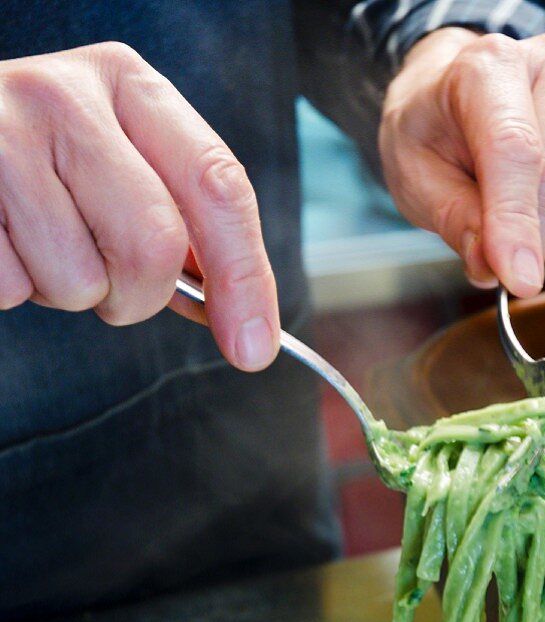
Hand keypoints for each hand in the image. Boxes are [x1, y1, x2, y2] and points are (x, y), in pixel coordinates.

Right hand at [0, 44, 278, 369]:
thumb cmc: (45, 163)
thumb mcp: (121, 164)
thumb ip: (183, 228)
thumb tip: (243, 320)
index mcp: (128, 86)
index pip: (217, 184)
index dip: (244, 276)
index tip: (253, 347)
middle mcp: (66, 97)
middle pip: (154, 245)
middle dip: (139, 296)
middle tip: (110, 283)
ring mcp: (3, 138)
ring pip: (80, 282)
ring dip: (69, 293)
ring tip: (42, 244)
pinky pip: (15, 290)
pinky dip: (17, 290)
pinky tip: (6, 241)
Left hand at [379, 29, 544, 296]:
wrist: (455, 99)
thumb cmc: (433, 133)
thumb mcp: (415, 176)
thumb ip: (454, 220)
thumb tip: (490, 268)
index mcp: (491, 66)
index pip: (517, 150)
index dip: (517, 223)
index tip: (519, 281)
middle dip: (531, 238)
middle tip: (496, 254)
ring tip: (518, 217)